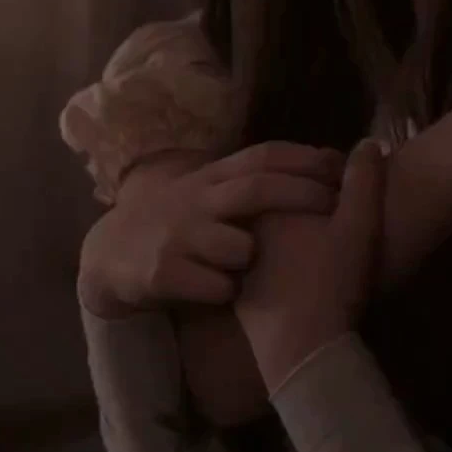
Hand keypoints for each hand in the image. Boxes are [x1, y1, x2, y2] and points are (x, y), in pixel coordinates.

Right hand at [77, 142, 342, 318]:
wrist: (111, 253)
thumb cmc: (176, 223)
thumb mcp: (205, 192)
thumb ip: (247, 181)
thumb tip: (315, 166)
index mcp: (210, 178)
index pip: (262, 156)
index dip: (303, 158)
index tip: (341, 163)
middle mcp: (196, 200)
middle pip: (255, 189)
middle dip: (300, 195)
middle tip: (335, 206)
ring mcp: (178, 236)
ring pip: (238, 246)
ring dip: (256, 257)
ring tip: (257, 269)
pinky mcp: (163, 272)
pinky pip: (216, 287)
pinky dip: (229, 291)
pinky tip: (229, 294)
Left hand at [235, 141, 385, 390]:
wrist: (302, 351)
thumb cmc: (329, 284)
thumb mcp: (357, 228)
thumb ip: (364, 182)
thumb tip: (368, 144)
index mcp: (262, 205)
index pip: (289, 173)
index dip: (326, 174)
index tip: (350, 184)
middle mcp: (242, 228)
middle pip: (274, 200)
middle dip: (306, 198)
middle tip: (343, 211)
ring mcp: (239, 262)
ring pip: (266, 232)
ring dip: (296, 229)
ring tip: (331, 241)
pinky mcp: (242, 293)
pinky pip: (263, 265)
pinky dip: (286, 261)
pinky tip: (313, 274)